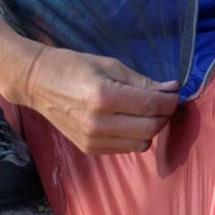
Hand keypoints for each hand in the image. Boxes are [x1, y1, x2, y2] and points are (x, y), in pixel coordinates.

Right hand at [18, 46, 179, 154]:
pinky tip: (130, 121)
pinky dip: (135, 136)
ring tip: (147, 111)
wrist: (38, 83)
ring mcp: (93, 139)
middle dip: (165, 115)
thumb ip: (141, 81)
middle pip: (150, 128)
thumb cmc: (74, 67)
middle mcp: (99, 122)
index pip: (151, 105)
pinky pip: (126, 149)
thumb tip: (171, 89)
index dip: (170, 100)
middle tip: (165, 102)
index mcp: (104, 96)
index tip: (175, 92)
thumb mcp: (110, 65)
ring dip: (151, 128)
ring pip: (141, 143)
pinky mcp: (89, 149)